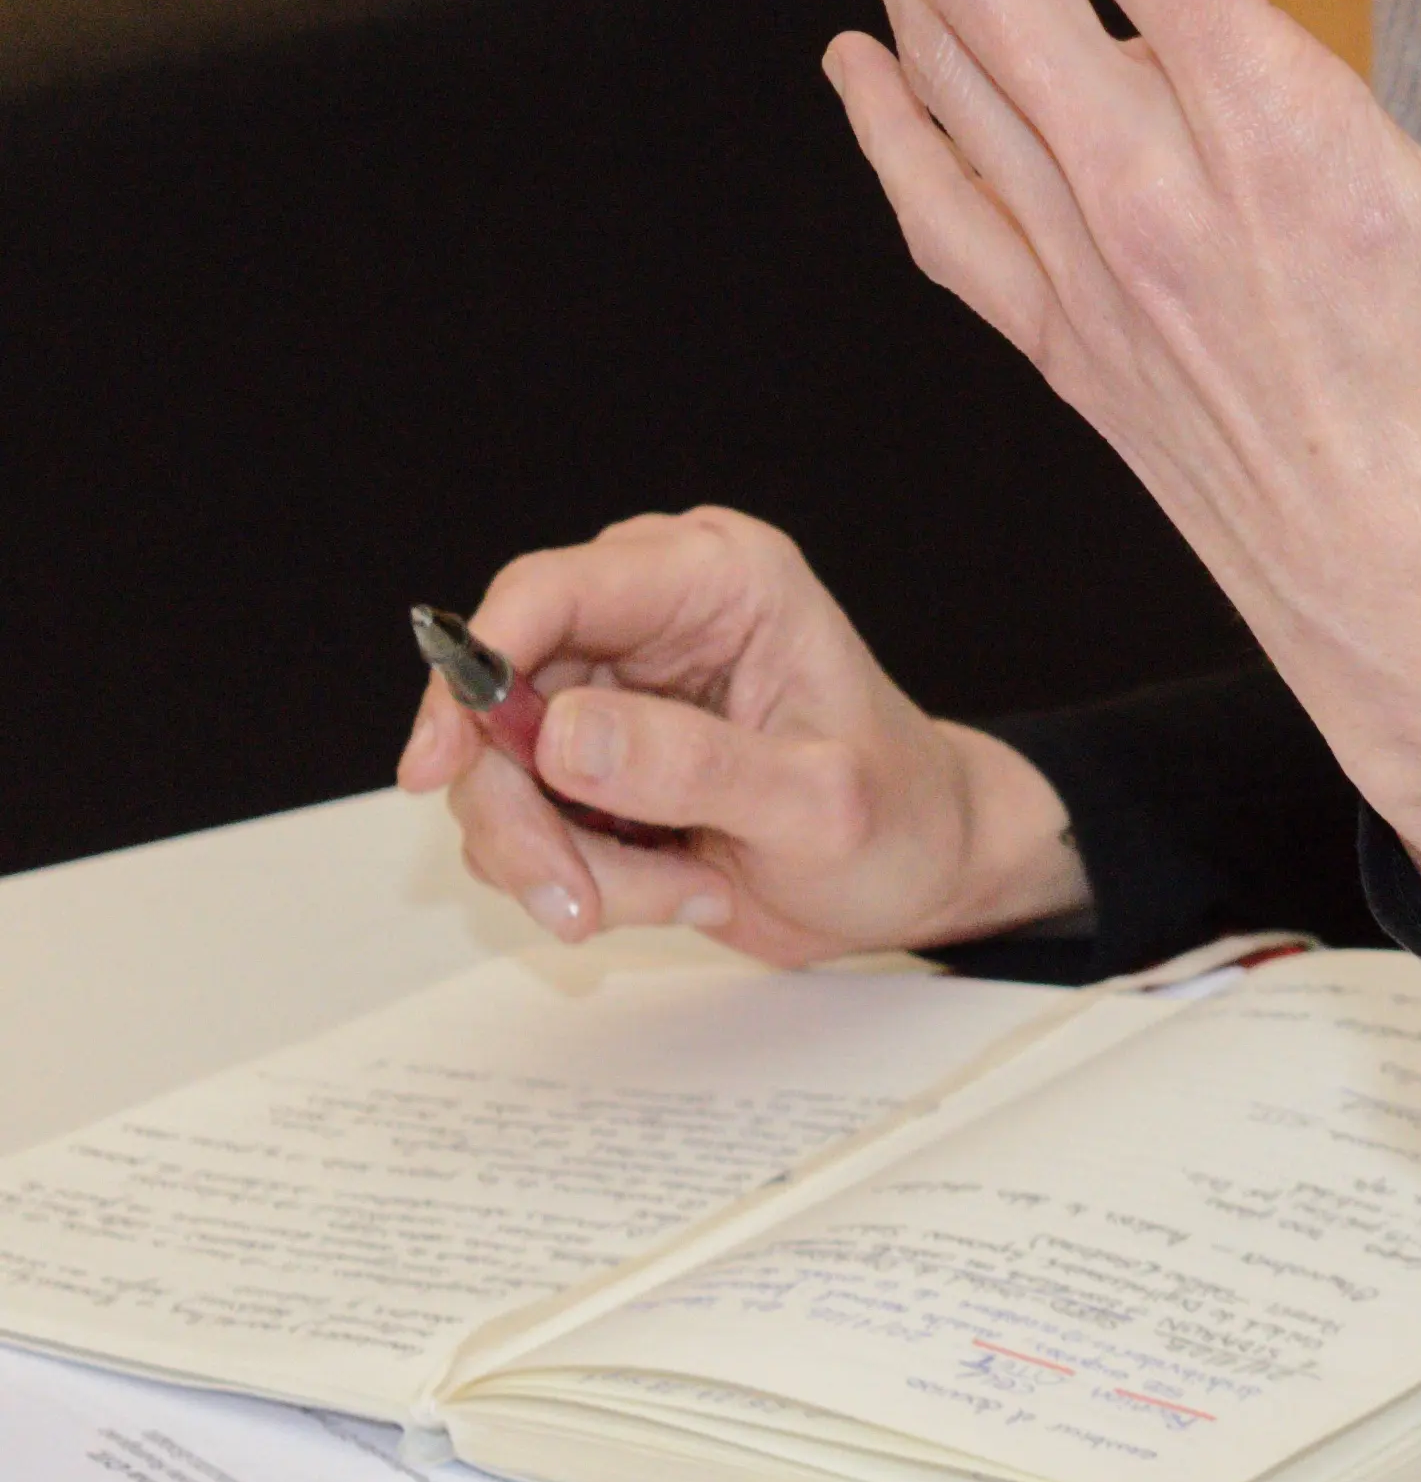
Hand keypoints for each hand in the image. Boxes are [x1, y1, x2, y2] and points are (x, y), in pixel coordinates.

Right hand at [399, 506, 1085, 961]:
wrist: (921, 870)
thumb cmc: (901, 818)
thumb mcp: (815, 802)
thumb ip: (692, 767)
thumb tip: (560, 736)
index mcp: (719, 580)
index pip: (549, 591)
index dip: (473, 671)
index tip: (439, 767)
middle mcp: (652, 619)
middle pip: (496, 701)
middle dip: (525, 816)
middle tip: (584, 900)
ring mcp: (613, 693)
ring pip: (497, 778)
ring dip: (567, 862)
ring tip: (685, 889)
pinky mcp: (593, 764)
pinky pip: (523, 824)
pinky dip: (582, 878)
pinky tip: (681, 886)